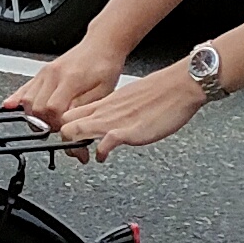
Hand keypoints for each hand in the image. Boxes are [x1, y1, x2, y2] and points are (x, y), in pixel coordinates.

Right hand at [3, 40, 120, 133]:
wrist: (101, 45)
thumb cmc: (104, 66)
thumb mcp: (103, 91)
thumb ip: (83, 106)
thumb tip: (67, 120)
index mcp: (70, 79)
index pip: (53, 109)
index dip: (57, 123)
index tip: (65, 129)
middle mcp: (53, 75)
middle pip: (36, 107)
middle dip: (45, 122)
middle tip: (57, 127)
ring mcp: (45, 73)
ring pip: (26, 99)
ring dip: (33, 115)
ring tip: (47, 120)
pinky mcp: (41, 72)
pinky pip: (24, 87)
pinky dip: (16, 99)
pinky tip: (10, 106)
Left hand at [63, 64, 206, 159]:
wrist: (180, 86)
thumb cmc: (161, 93)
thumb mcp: (128, 99)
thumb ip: (114, 110)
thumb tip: (108, 121)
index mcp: (105, 102)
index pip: (70, 113)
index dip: (63, 127)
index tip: (65, 138)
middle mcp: (105, 110)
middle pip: (66, 123)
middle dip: (63, 140)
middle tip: (72, 152)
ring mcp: (114, 120)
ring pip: (77, 130)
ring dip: (75, 146)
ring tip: (84, 156)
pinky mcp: (128, 130)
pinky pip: (105, 142)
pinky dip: (100, 152)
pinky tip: (103, 156)